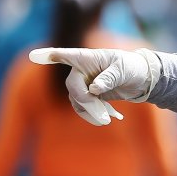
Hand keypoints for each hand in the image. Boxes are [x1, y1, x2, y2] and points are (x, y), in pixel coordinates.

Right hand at [28, 47, 155, 124]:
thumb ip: (109, 77)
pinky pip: (84, 107)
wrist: (142, 79)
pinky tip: (112, 117)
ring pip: (76, 100)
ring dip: (89, 111)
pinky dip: (94, 114)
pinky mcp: (89, 96)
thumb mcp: (124, 69)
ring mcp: (84, 84)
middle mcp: (82, 70)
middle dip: (85, 101)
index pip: (66, 55)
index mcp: (88, 57)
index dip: (51, 56)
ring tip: (107, 120)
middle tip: (102, 115)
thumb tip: (94, 89)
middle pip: (72, 86)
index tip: (34, 56)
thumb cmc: (132, 66)